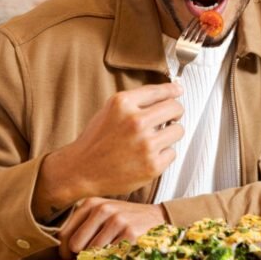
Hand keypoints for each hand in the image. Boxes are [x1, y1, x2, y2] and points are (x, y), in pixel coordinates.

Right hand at [32, 83, 183, 220]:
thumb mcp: (111, 109)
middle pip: (175, 108)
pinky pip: (172, 152)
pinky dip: (163, 154)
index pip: (159, 90)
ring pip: (179, 130)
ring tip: (154, 139)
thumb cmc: (97, 139)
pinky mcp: (152, 166)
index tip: (178, 90)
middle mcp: (135, 121)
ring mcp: (145, 145)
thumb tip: (175, 90)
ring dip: (169, 134)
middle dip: (174, 113)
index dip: (172, 90)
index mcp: (123, 103)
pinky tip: (147, 156)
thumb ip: (139, 99)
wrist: (81, 170)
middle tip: (167, 120)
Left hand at [58, 198, 167, 259]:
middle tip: (93, 255)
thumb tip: (62, 251)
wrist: (157, 217)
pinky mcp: (130, 233)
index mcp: (90, 203)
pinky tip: (121, 251)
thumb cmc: (124, 219)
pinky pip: (109, 256)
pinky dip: (112, 259)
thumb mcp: (102, 214)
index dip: (65, 250)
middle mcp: (102, 209)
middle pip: (75, 245)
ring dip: (99, 258)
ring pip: (92, 253)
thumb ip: (81, 226)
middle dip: (81, 255)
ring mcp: (117, 220)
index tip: (72, 256)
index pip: (63, 234)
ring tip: (110, 250)